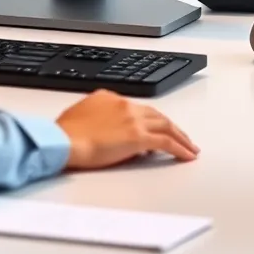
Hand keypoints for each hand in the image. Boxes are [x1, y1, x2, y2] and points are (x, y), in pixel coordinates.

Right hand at [56, 90, 198, 169]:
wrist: (63, 140)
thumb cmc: (65, 133)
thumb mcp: (79, 117)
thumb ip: (96, 119)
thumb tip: (104, 132)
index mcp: (109, 98)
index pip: (136, 109)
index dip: (150, 120)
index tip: (156, 129)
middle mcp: (124, 105)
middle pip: (156, 115)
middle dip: (171, 126)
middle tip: (182, 137)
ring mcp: (132, 119)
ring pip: (166, 126)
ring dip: (181, 137)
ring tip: (190, 147)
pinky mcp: (138, 137)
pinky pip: (166, 143)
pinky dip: (180, 148)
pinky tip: (187, 155)